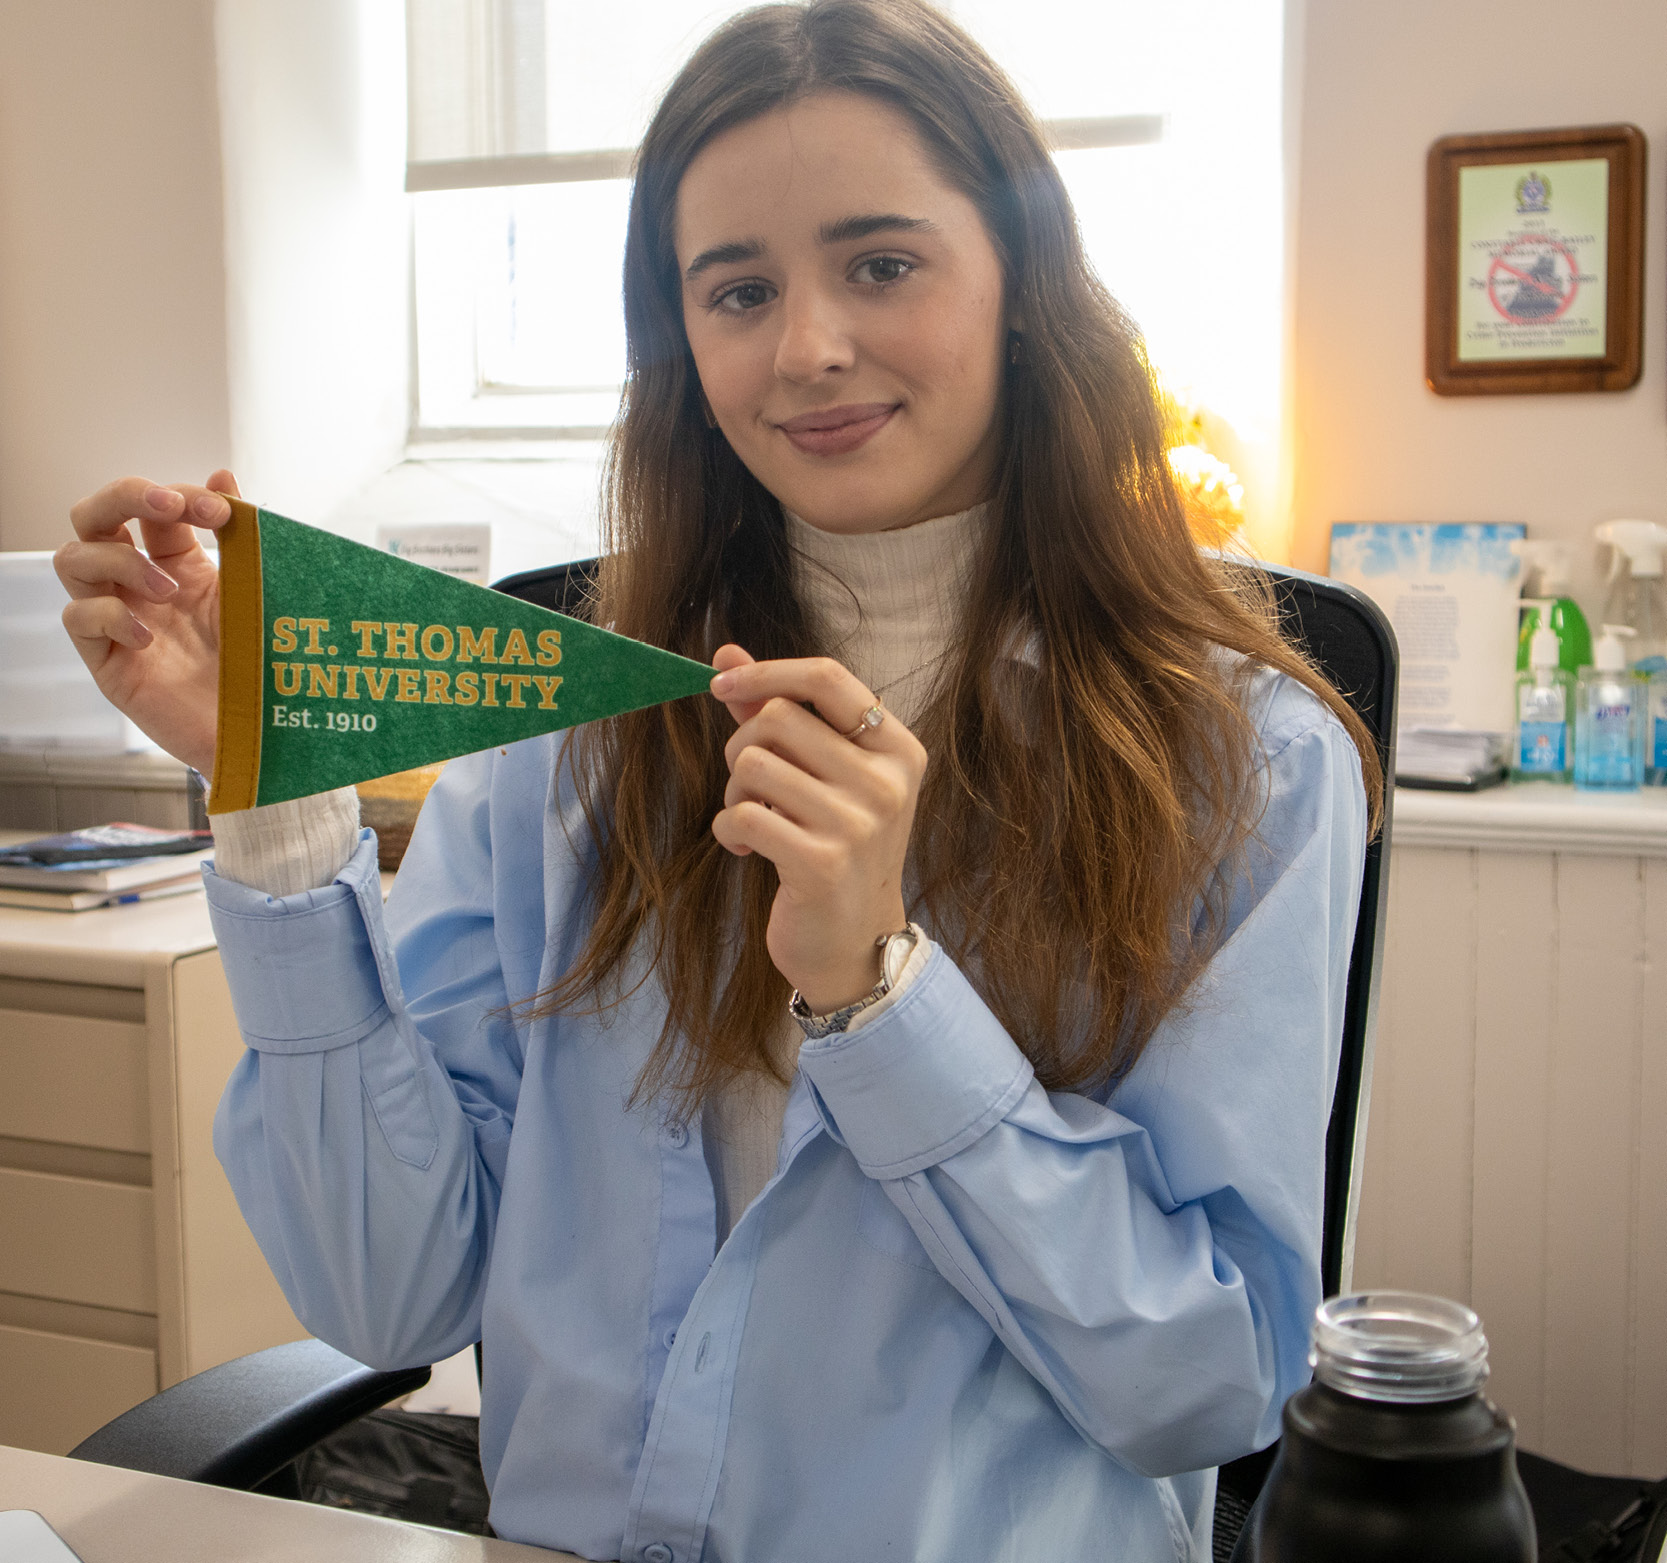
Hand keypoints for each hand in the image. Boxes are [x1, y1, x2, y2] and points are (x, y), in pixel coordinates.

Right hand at [56, 472, 240, 775]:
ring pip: (72, 559)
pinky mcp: (108, 664)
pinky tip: (148, 635)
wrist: (270, 738)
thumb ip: (242, 537)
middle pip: (93, 516)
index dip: (181, 496)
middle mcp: (141, 588)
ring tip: (167, 591)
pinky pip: (77, 619)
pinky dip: (108, 615)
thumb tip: (221, 471)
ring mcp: (120, 622)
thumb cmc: (270, 668)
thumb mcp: (260, 594)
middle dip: (125, 496)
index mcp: (180, 566)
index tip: (223, 510)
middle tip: (167, 505)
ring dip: (120, 561)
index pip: (154, 510)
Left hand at [709, 645, 925, 1013]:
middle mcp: (886, 782)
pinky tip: (746, 848)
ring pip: (752, 763)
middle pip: (777, 716)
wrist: (855, 944)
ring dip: (735, 790)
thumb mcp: (822, 776)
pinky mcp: (821, 863)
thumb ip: (780, 711)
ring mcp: (858, 824)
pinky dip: (728, 828)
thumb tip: (726, 654)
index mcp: (897, 751)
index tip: (720, 684)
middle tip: (750, 783)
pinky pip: (740, 814)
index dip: (765, 672)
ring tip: (754, 819)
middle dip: (742, 744)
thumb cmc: (835, 847)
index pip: (828, 678)